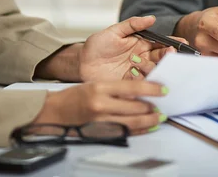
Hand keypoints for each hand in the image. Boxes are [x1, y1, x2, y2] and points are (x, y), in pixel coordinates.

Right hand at [32, 80, 168, 134]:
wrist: (53, 112)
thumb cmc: (74, 96)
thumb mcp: (96, 84)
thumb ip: (118, 88)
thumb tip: (141, 91)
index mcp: (100, 87)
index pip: (132, 87)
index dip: (151, 89)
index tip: (163, 90)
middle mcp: (101, 105)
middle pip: (135, 107)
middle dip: (152, 107)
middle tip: (164, 105)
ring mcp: (101, 121)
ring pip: (132, 122)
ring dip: (149, 120)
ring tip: (160, 117)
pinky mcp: (100, 133)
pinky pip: (125, 133)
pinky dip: (139, 131)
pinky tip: (148, 128)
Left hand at [78, 16, 180, 81]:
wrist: (81, 63)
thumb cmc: (96, 46)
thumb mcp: (113, 32)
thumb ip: (132, 25)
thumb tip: (152, 18)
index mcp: (141, 45)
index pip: (160, 43)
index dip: (172, 43)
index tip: (181, 43)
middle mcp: (142, 59)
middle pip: (160, 58)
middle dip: (168, 56)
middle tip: (172, 54)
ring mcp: (137, 73)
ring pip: (153, 71)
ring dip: (156, 68)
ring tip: (152, 64)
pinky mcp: (129, 85)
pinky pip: (141, 84)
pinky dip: (145, 82)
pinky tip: (144, 79)